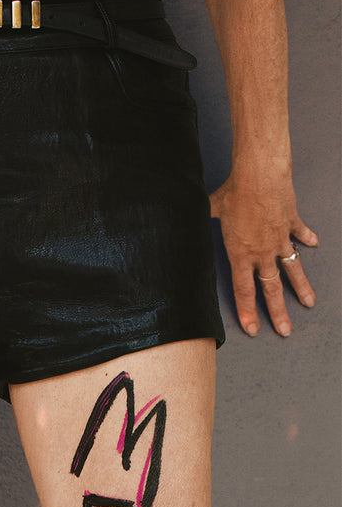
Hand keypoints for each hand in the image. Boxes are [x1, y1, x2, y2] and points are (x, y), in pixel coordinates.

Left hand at [210, 170, 317, 336]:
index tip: (253, 329)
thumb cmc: (234, 193)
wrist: (260, 176)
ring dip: (301, 288)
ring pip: (292, 270)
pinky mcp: (292, 224)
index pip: (243, 290)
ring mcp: (279, 240)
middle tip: (284, 330)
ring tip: (308, 304)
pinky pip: (300, 235)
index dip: (247, 311)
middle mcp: (262, 252)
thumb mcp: (212, 211)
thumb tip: (193, 217)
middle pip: (271, 289)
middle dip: (278, 313)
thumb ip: (205, 219)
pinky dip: (306, 239)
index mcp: (240, 254)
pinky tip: (312, 245)